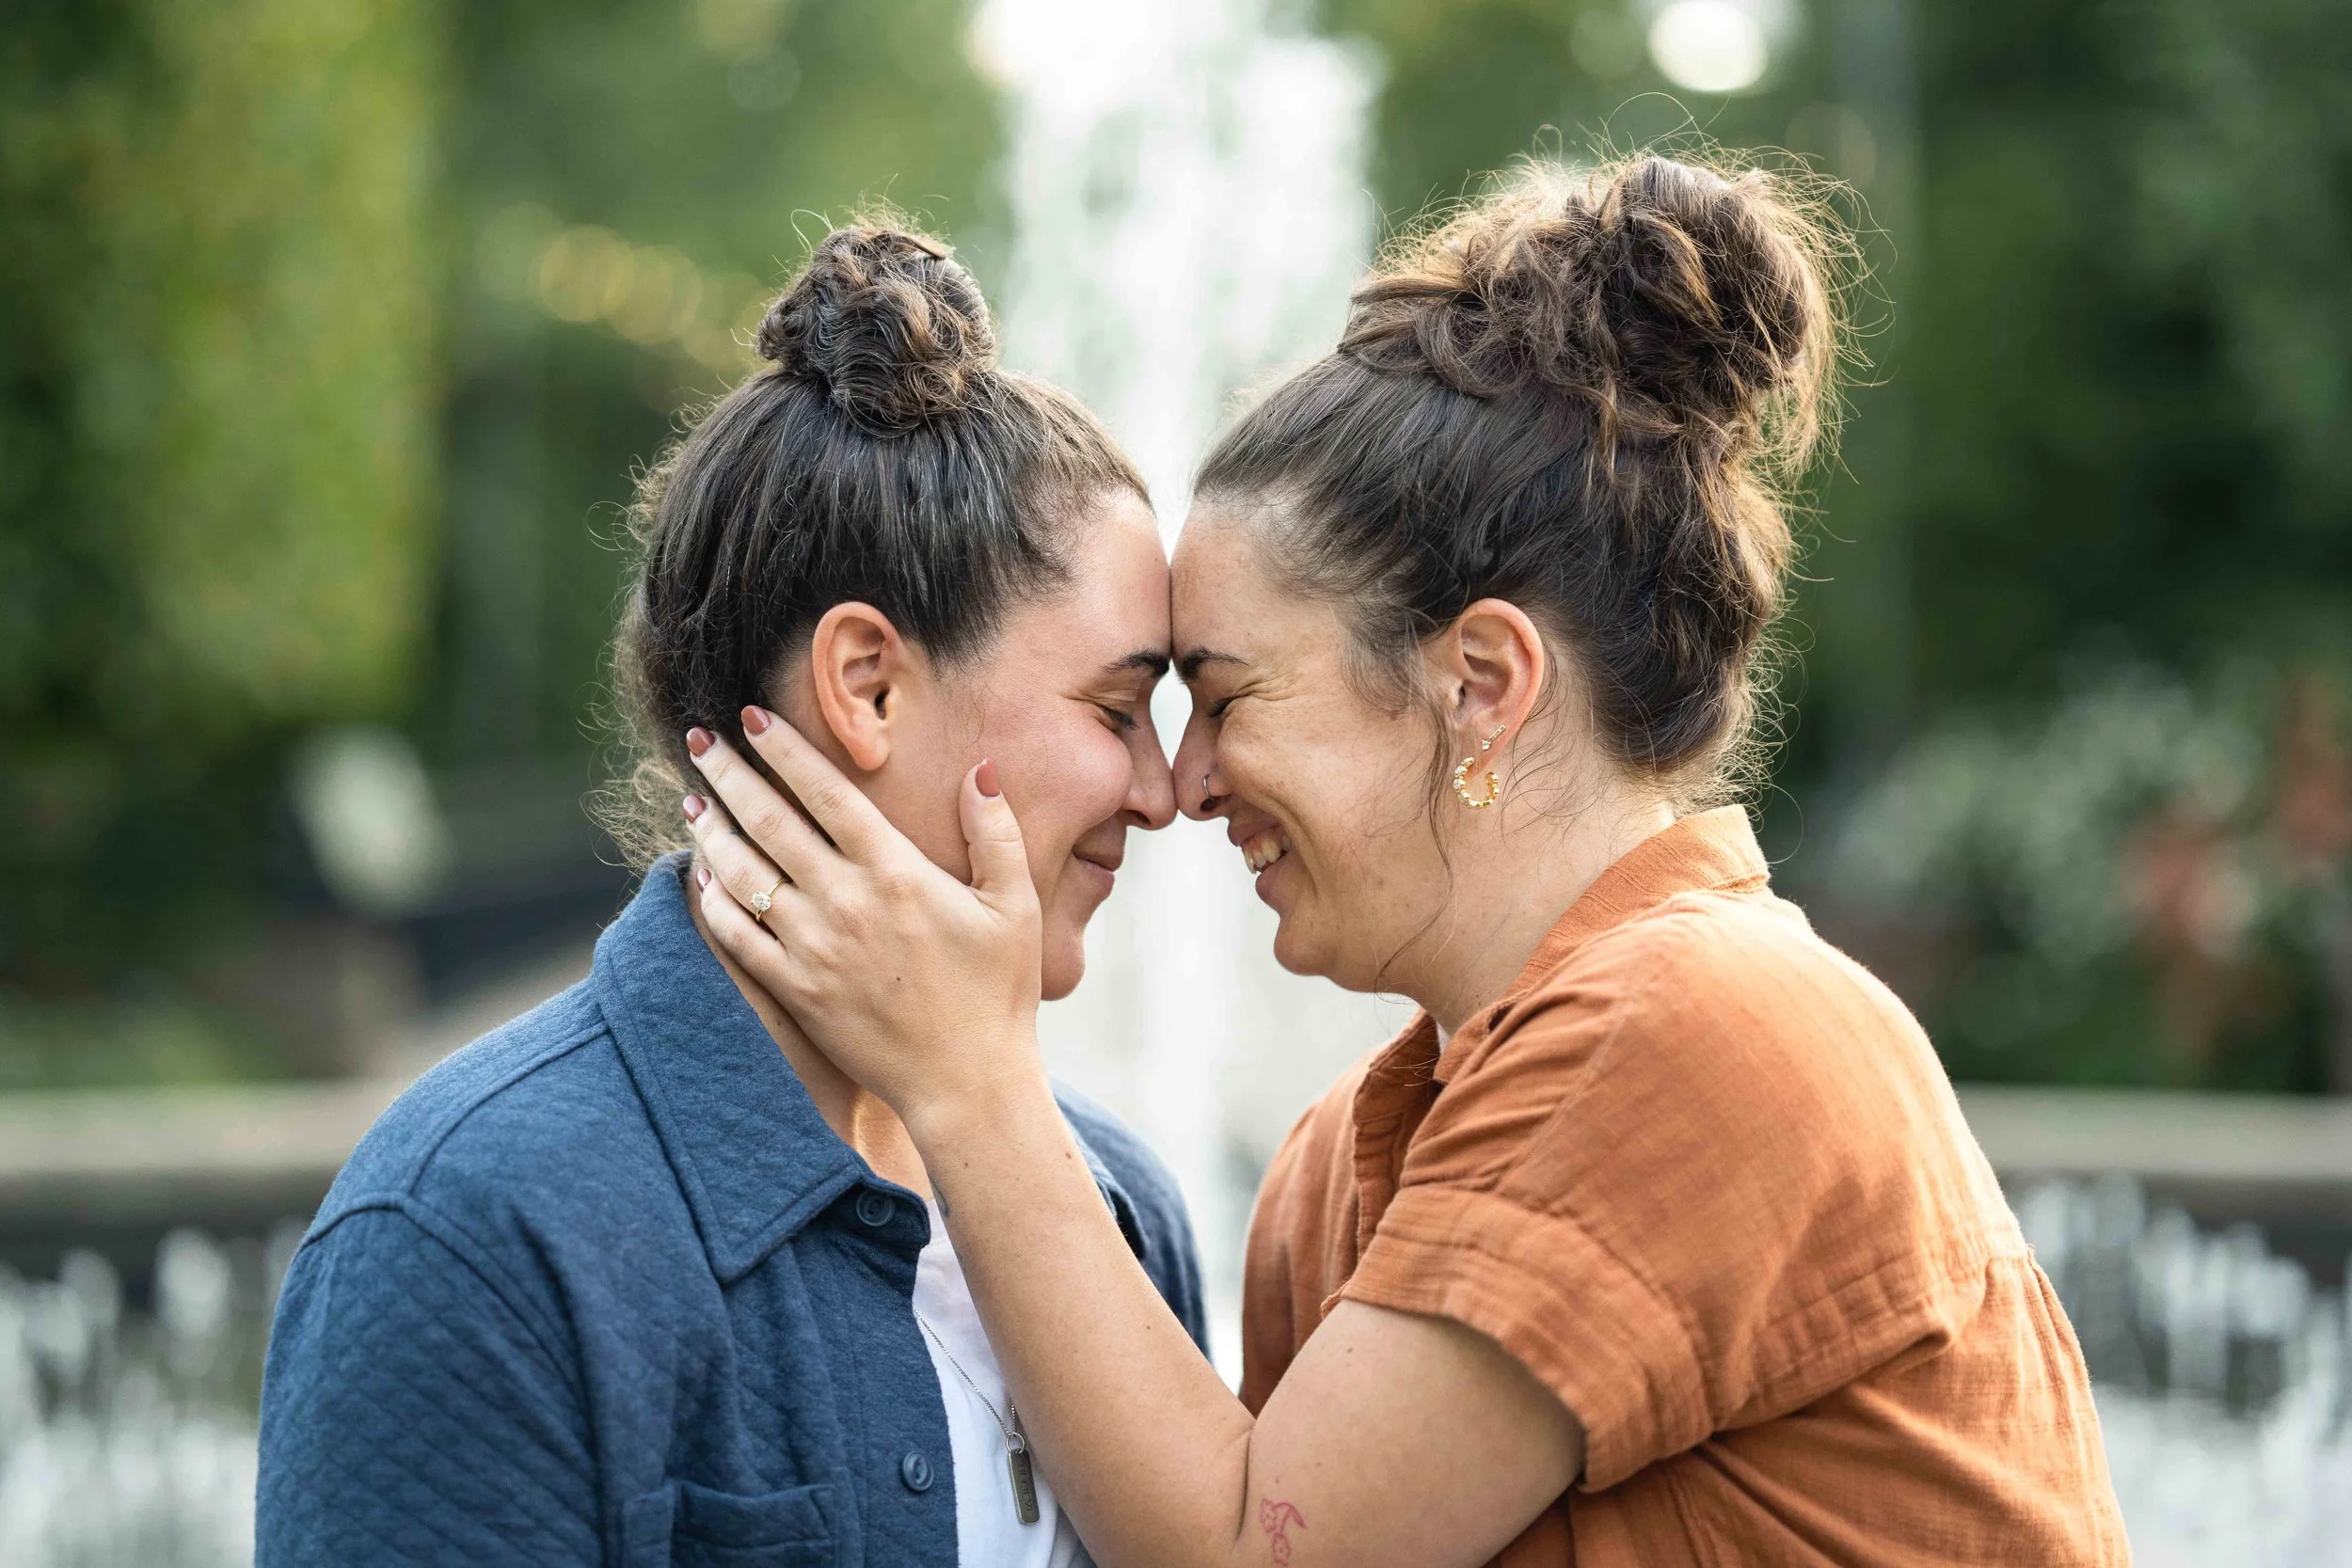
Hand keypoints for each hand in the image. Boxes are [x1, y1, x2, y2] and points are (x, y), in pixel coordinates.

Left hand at [680, 709, 1046, 1126]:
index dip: (783, 750)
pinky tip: (703, 876)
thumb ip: (995, 833)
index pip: (825, 793)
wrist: (967, 1084)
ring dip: (710, 831)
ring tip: (692, 801)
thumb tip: (981, 770)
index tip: (750, 718)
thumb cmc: (997, 993)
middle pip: (768, 821)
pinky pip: (737, 935)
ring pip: (742, 874)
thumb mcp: (1014, 906)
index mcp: (896, 872)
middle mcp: (846, 902)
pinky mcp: (795, 990)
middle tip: (698, 741)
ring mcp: (813, 948)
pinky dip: (712, 900)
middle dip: (728, 774)